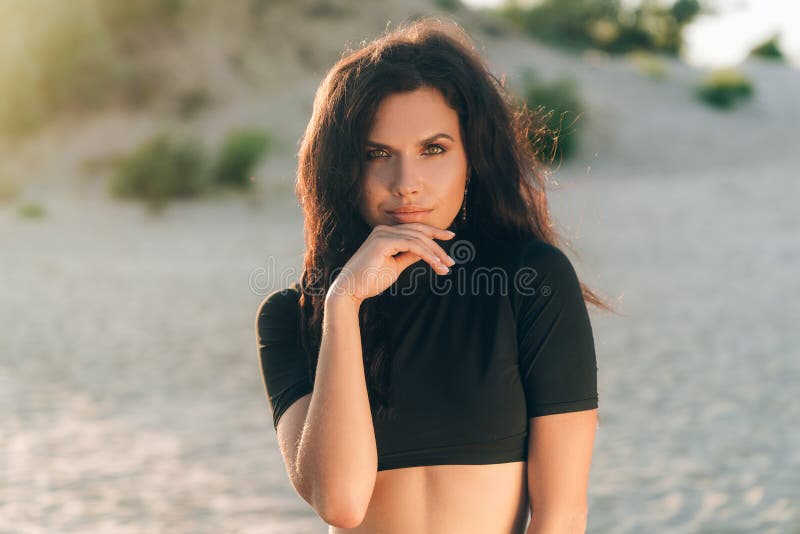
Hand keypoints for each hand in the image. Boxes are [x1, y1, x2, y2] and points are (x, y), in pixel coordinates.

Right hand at [327, 223, 456, 304]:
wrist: (350, 290)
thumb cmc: (370, 280)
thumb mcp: (395, 266)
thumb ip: (409, 256)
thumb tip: (426, 253)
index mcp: (385, 233)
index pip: (414, 229)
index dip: (434, 232)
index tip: (450, 237)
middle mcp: (384, 229)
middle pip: (419, 231)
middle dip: (438, 243)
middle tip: (452, 260)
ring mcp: (383, 233)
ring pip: (418, 239)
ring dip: (435, 253)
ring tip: (446, 266)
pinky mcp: (383, 242)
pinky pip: (412, 245)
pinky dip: (427, 254)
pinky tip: (436, 264)